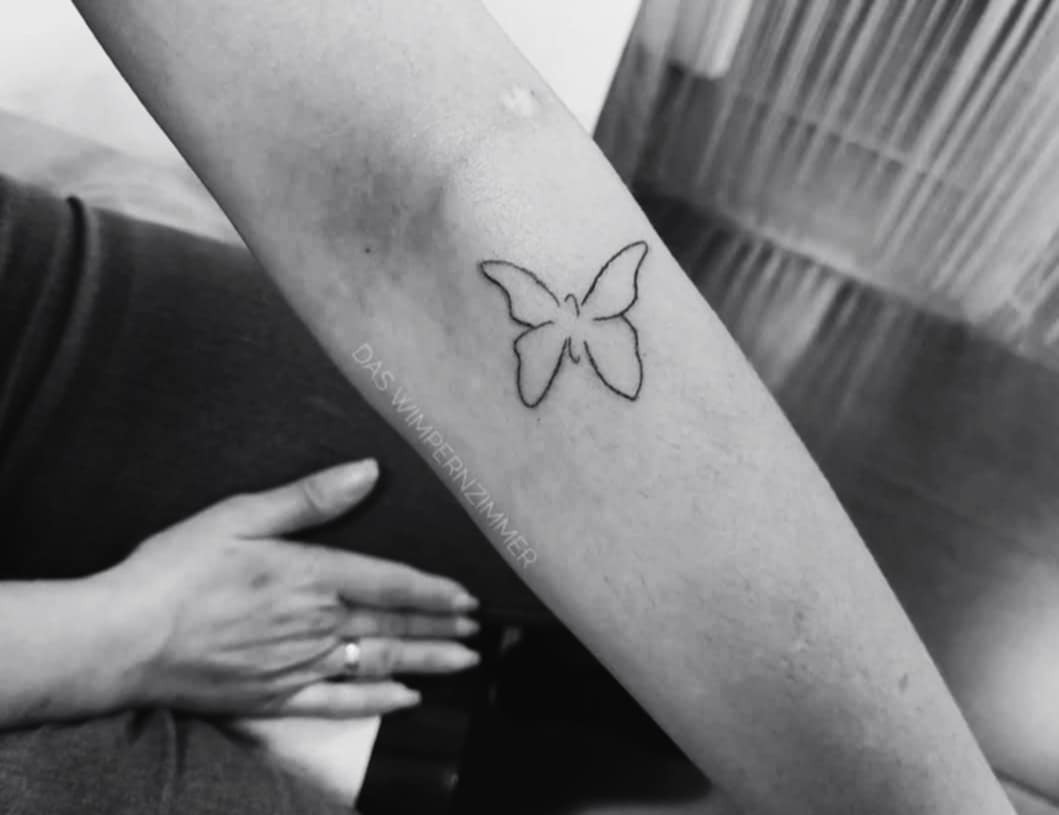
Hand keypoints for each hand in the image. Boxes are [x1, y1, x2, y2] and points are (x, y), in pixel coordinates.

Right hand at [105, 459, 479, 717]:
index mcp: (310, 576)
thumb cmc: (175, 571)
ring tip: (463, 662)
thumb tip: (367, 471)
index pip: (391, 584)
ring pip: (378, 663)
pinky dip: (376, 703)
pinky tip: (404, 701)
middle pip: (394, 625)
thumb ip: (310, 498)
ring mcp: (298, 666)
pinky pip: (339, 704)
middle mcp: (314, 624)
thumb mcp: (241, 516)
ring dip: (426, 662)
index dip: (434, 591)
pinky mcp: (274, 698)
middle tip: (476, 629)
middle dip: (441, 627)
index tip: (467, 597)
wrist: (123, 639)